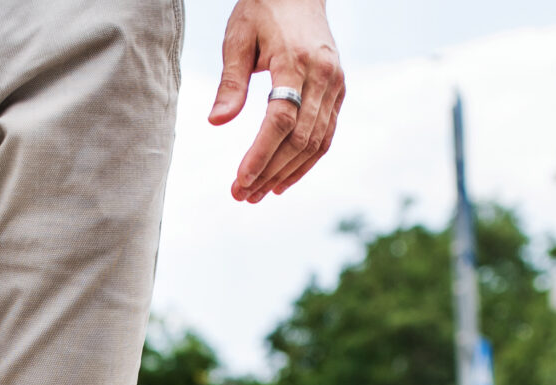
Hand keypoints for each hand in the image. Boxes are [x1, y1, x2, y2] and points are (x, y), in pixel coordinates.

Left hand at [208, 0, 343, 201]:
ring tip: (259, 194)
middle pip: (299, 138)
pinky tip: (283, 179)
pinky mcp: (339, 90)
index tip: (240, 180)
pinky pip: (325, 135)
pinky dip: (306, 161)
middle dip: (269, 172)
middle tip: (242, 195)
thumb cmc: (262, 10)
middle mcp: (323, 75)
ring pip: (316, 142)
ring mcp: (335, 84)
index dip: (261, 154)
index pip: (280, 120)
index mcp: (295, 60)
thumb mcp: (237, 39)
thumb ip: (230, 83)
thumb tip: (217, 123)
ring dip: (287, 173)